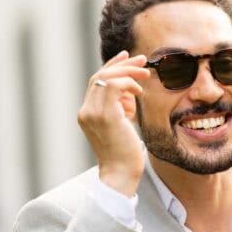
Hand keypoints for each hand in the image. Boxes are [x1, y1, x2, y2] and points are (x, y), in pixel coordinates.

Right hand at [76, 51, 151, 195]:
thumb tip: (131, 89)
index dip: (112, 67)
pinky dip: (128, 83)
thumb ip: (122, 106)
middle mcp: (85, 112)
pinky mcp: (104, 116)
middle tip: (143, 59)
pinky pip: (114, 86)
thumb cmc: (125, 154)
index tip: (127, 57)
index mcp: (87, 114)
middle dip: (122, 64)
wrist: (120, 174)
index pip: (96, 82)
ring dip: (128, 72)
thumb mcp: (122, 124)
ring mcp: (92, 113)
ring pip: (106, 78)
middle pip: (100, 76)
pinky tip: (139, 91)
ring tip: (146, 75)